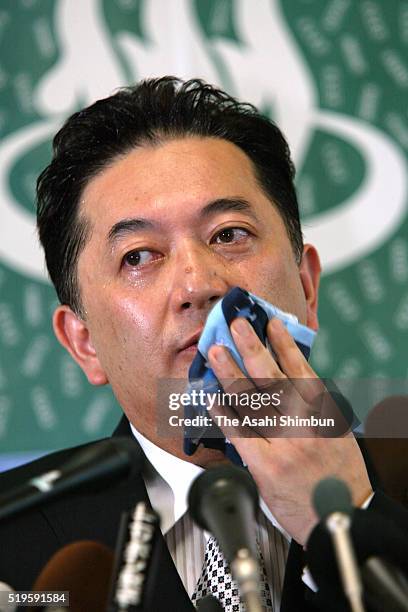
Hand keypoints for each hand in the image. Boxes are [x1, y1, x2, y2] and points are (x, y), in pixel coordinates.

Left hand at [207, 317, 371, 544]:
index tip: (270, 323)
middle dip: (252, 347)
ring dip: (231, 373)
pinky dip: (225, 413)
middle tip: (235, 325)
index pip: (301, 369)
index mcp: (324, 412)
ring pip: (252, 401)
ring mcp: (285, 443)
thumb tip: (289, 379)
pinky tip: (212, 397)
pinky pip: (241, 434)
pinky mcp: (267, 466)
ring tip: (216, 352)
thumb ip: (313, 406)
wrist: (340, 518)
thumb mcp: (336, 432)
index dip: (283, 343)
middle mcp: (304, 423)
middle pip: (273, 378)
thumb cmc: (339, 475)